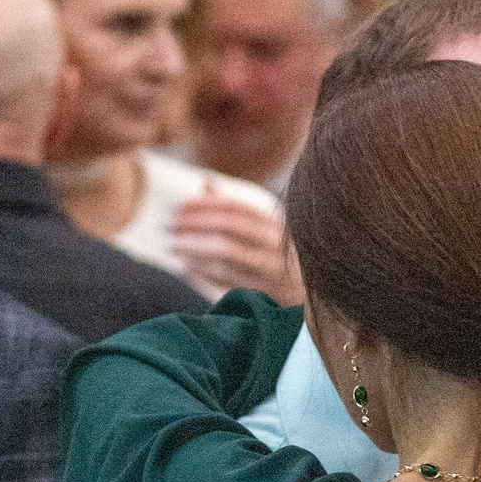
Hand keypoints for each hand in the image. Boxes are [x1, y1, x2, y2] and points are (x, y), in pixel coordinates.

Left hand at [171, 190, 301, 302]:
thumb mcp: (265, 229)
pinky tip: (185, 268)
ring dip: (193, 249)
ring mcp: (274, 269)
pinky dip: (204, 273)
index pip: (235, 207)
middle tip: (164, 226)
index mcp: (276, 222)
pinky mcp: (268, 294)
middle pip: (228, 228)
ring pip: (227, 254)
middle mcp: (277, 243)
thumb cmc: (281, 259)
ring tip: (170, 246)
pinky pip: (230, 281)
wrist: (316, 299)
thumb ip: (237, 208)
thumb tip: (205, 182)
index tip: (174, 206)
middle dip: (193, 225)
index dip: (202, 205)